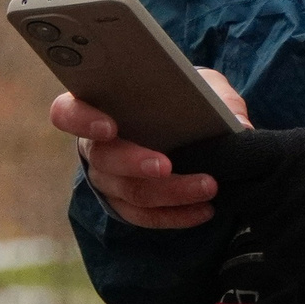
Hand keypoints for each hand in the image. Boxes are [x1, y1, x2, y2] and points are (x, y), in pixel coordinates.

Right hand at [49, 67, 247, 228]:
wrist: (186, 130)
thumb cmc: (182, 98)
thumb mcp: (198, 85)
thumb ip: (214, 95)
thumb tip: (238, 124)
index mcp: (95, 107)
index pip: (66, 113)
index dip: (82, 120)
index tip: (110, 125)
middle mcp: (94, 148)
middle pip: (103, 160)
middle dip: (134, 162)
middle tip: (167, 165)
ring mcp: (108, 182)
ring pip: (129, 193)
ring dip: (170, 192)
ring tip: (208, 187)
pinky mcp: (127, 208)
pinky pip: (146, 218)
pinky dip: (176, 215)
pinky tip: (205, 210)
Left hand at [168, 124, 304, 300]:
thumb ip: (275, 150)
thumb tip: (232, 150)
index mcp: (285, 155)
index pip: (222, 155)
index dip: (198, 156)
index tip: (180, 155)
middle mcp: (280, 194)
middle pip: (232, 195)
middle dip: (238, 193)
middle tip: (267, 188)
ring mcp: (288, 234)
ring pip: (254, 228)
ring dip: (269, 223)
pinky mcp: (299, 267)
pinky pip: (274, 257)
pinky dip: (286, 250)